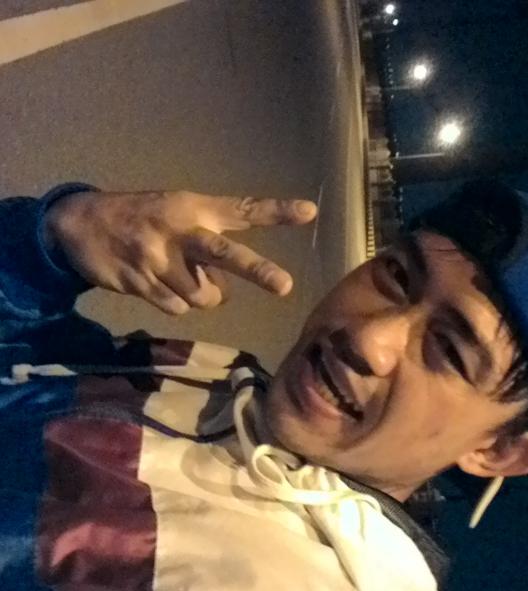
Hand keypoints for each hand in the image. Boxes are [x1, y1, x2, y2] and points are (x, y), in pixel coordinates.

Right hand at [43, 189, 316, 314]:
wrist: (79, 224)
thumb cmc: (144, 217)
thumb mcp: (178, 211)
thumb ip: (210, 238)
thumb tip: (229, 284)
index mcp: (195, 208)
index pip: (244, 209)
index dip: (277, 212)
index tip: (310, 212)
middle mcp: (181, 231)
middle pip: (225, 254)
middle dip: (258, 270)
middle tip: (285, 286)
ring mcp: (159, 259)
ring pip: (204, 296)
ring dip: (201, 294)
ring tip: (179, 274)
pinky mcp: (142, 283)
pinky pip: (178, 308)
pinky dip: (175, 302)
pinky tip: (157, 283)